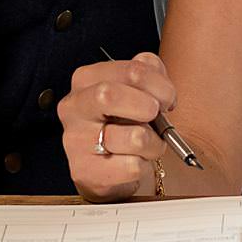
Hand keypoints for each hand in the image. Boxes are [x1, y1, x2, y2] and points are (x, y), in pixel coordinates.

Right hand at [56, 52, 175, 201]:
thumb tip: (158, 79)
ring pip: (133, 136)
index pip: (130, 70)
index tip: (167, 98)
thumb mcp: (139, 90)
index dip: (159, 85)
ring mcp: (75, 140)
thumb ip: (150, 72)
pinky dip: (144, 166)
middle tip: (157, 117)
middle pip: (110, 94)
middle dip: (147, 107)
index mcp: (86, 80)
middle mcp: (74, 107)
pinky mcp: (83, 171)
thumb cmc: (126, 123)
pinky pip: (131, 166)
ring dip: (154, 143)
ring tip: (148, 145)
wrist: (112, 167)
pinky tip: (134, 162)